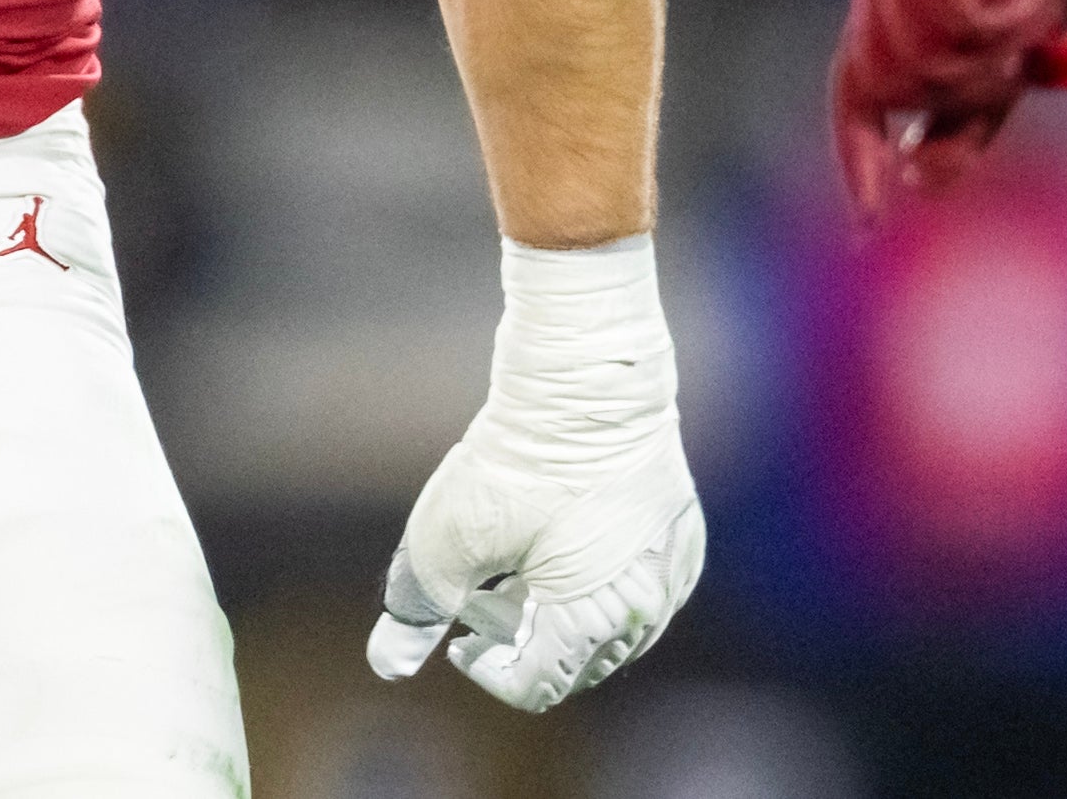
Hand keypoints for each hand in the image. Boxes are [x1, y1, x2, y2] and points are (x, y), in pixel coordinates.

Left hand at [368, 237, 705, 712]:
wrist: (585, 381)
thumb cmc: (515, 463)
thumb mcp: (444, 542)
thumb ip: (417, 611)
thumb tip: (386, 666)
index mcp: (591, 626)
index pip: (534, 685)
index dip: (485, 666)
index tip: (458, 628)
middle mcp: (645, 611)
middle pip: (574, 663)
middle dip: (521, 638)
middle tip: (484, 588)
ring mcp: (672, 572)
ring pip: (610, 629)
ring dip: (560, 613)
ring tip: (518, 561)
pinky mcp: (680, 531)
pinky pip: (638, 586)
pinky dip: (598, 583)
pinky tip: (562, 539)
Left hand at [829, 0, 1066, 220]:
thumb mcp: (1013, 54)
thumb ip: (966, 114)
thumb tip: (918, 182)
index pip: (857, 90)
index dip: (860, 157)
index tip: (868, 223)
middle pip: (899, 89)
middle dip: (970, 92)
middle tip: (1028, 48)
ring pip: (935, 63)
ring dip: (1002, 55)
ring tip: (1035, 2)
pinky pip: (970, 24)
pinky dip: (1016, 20)